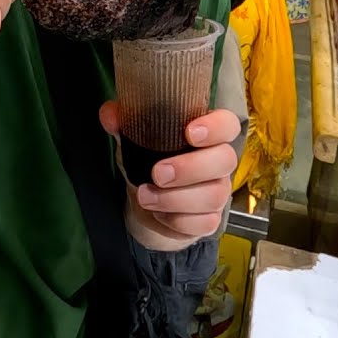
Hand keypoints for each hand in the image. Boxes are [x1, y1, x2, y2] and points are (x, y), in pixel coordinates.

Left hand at [100, 104, 238, 251]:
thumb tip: (110, 115)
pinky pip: (204, 222)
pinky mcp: (210, 219)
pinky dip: (177, 220)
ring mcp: (217, 191)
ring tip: (144, 196)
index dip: (215, 127)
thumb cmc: (146, 162)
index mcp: (206, 135)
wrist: (144, 202)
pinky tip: (158, 213)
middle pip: (225, 160)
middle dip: (190, 168)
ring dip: (175, 198)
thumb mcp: (133, 140)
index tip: (190, 132)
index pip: (227, 124)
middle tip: (158, 173)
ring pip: (214, 195)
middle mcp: (218, 162)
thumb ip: (124, 124)